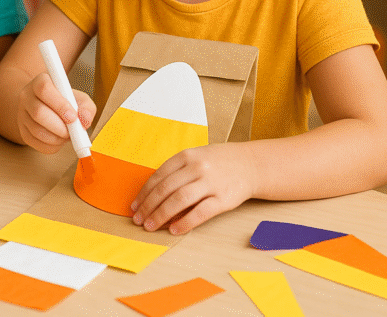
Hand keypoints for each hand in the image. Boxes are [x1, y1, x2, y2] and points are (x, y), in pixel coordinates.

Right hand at [17, 72, 94, 153]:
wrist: (49, 108)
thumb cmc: (66, 101)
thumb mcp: (79, 99)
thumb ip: (86, 107)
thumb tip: (84, 120)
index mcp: (39, 82)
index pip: (44, 89)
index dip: (60, 105)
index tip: (73, 117)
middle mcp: (26, 96)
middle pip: (38, 112)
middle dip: (59, 126)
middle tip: (72, 131)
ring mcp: (22, 114)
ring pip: (36, 130)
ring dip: (56, 138)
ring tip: (67, 135)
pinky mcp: (22, 131)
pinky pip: (35, 143)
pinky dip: (51, 146)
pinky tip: (59, 140)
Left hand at [131, 142, 256, 234]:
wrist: (252, 164)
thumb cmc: (217, 163)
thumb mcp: (195, 158)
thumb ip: (175, 173)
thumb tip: (152, 196)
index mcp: (186, 156)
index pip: (158, 177)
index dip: (144, 193)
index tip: (135, 206)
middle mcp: (197, 168)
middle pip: (165, 189)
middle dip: (148, 206)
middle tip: (138, 220)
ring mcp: (211, 183)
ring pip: (179, 200)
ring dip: (161, 215)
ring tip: (150, 226)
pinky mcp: (224, 199)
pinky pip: (201, 212)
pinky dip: (185, 222)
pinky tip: (174, 230)